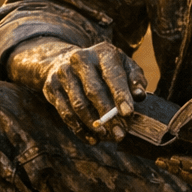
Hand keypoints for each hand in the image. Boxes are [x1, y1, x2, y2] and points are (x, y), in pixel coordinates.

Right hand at [16, 40, 148, 143]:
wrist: (64, 59)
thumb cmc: (103, 67)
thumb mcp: (122, 65)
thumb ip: (135, 79)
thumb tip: (140, 96)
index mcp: (102, 52)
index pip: (112, 75)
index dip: (120, 95)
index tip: (129, 113)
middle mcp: (80, 59)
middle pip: (94, 91)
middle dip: (108, 115)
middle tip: (120, 134)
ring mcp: (63, 73)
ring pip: (78, 104)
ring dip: (93, 124)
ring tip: (107, 136)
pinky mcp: (51, 87)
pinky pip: (65, 113)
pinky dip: (80, 129)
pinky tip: (92, 139)